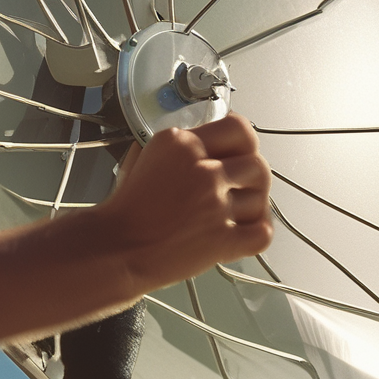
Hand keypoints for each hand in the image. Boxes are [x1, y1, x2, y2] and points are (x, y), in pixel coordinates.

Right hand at [100, 113, 272, 292]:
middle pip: (258, 164)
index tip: (243, 151)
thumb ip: (181, 146)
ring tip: (228, 215)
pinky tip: (240, 233)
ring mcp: (214, 205)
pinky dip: (256, 233)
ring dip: (250, 208)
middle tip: (238, 189)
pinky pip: (263, 232)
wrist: (115, 250)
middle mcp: (202, 169)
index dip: (246, 142)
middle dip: (252, 179)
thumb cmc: (126, 212)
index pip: (239, 128)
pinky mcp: (222, 239)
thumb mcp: (144, 157)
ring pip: (262, 199)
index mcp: (182, 144)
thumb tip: (207, 140)